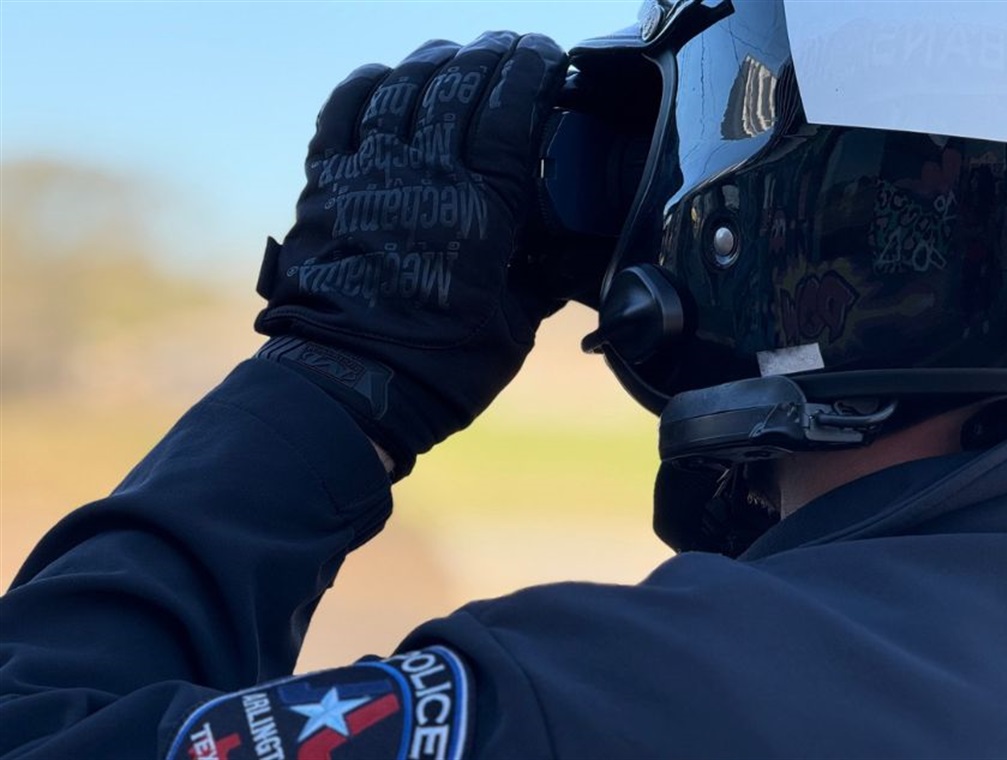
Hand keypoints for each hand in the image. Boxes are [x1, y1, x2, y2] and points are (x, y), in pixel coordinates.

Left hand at [254, 33, 567, 477]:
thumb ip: (541, 275)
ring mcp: (369, 177)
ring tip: (455, 53)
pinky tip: (385, 77)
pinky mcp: (326, 187)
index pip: (510, 109)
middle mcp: (424, 179)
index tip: (548, 53)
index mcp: (481, 211)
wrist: (350, 387)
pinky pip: (343, 113)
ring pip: (402, 88)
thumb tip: (569, 252)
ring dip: (433, 61)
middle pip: (458, 85)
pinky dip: (366, 86)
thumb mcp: (516, 325)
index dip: (531, 69)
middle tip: (510, 46)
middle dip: (490, 55)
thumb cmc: (441, 367)